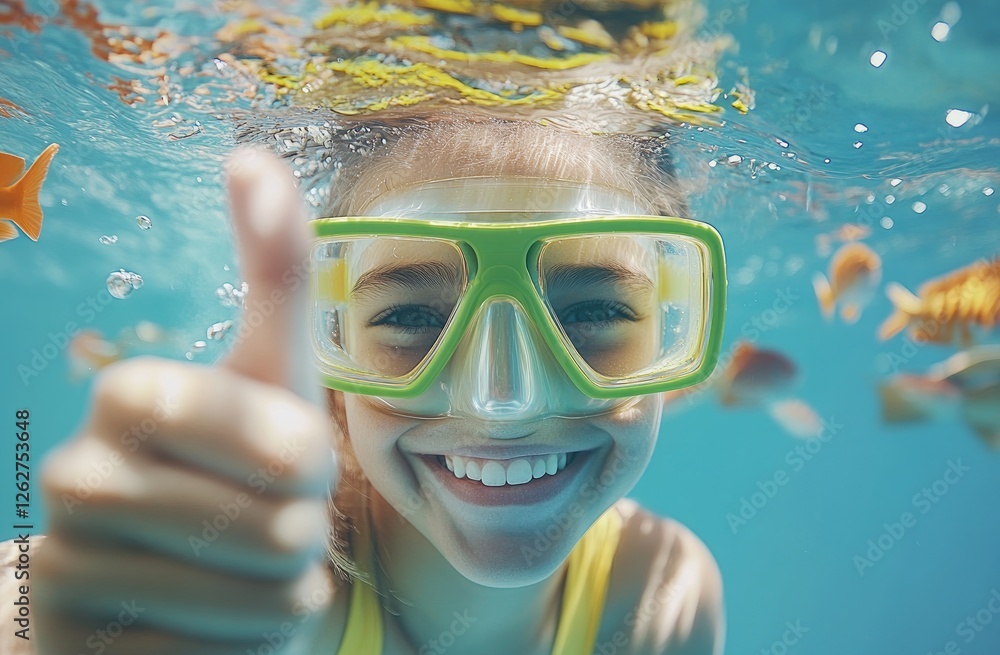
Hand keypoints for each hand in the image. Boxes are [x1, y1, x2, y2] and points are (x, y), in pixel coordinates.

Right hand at [34, 149, 336, 654]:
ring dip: (282, 599)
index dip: (311, 464)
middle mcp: (75, 479)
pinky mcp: (77, 653)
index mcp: (128, 397)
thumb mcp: (272, 371)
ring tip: (242, 578)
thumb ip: (271, 265)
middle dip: (301, 536)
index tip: (293, 465)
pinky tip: (206, 628)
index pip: (285, 444)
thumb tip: (250, 153)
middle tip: (267, 530)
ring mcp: (68, 576)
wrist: (175, 586)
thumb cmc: (242, 469)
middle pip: (277, 527)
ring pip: (263, 600)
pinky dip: (244, 650)